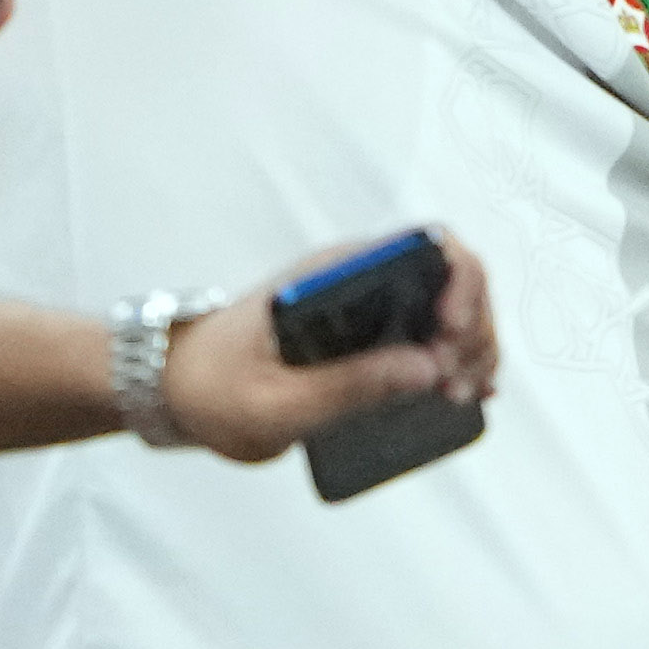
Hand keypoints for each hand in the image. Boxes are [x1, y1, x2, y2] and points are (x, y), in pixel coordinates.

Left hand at [155, 230, 498, 459]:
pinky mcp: (365, 337)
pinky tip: (462, 392)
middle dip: (473, 328)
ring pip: (449, 306)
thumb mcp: (275, 403)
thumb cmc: (213, 387)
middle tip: (456, 384)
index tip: (450, 335)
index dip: (460, 284)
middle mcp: (359, 279)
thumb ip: (348, 387)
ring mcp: (366, 306)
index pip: (425, 246)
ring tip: (459, 395)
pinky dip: (454, 359)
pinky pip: (427, 335)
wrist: (174, 387)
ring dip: (470, 346)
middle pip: (454, 276)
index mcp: (334, 275)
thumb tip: (426, 368)